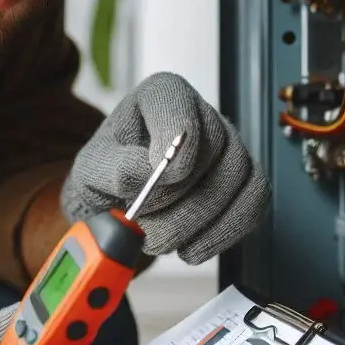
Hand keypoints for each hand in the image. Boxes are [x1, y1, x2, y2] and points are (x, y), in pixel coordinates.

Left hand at [61, 71, 269, 263]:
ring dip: (197, 222)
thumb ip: (113, 167)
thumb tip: (146, 172)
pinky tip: (191, 249)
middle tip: (148, 229)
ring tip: (160, 240)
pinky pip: (253, 204)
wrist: (117, 204)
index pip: (180, 106)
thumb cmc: (106, 177)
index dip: (175, 146)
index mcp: (161, 95)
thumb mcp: (91, 169)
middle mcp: (200, 113)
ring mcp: (228, 145)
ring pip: (237, 179)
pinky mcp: (244, 179)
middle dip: (179, 200)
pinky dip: (222, 233)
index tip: (163, 178)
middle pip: (213, 149)